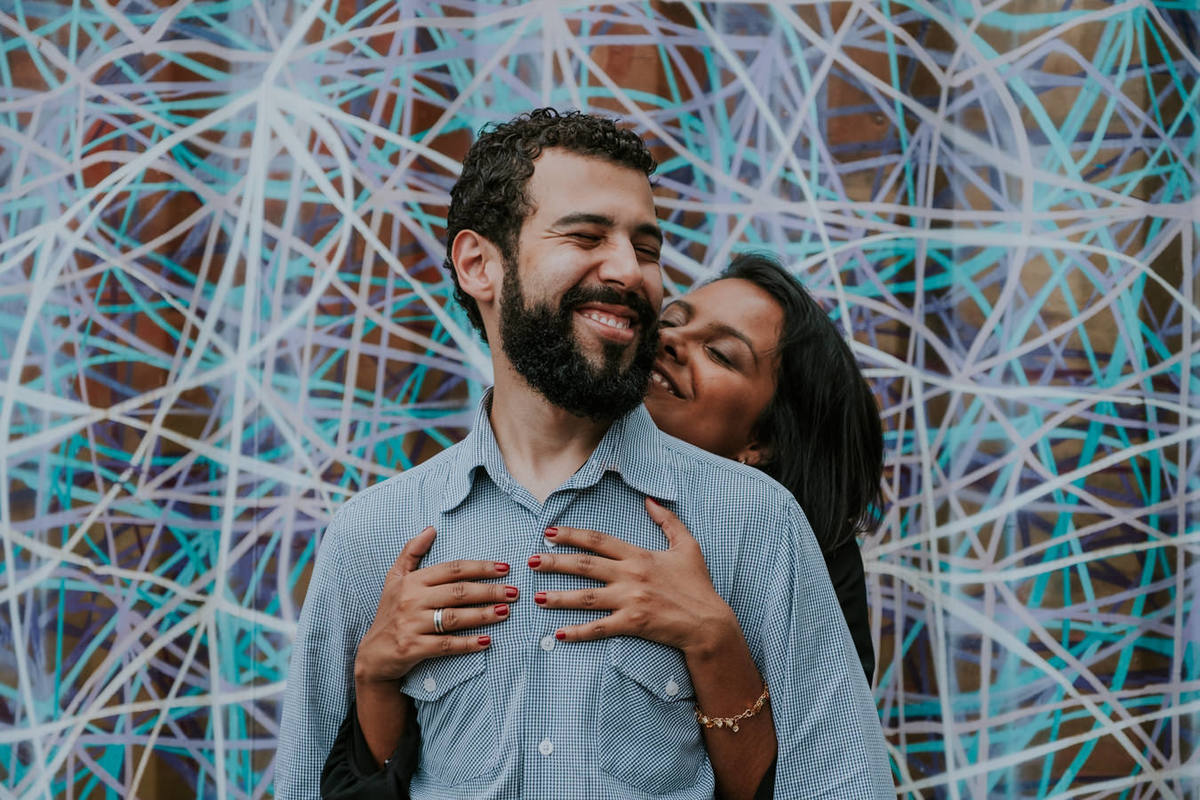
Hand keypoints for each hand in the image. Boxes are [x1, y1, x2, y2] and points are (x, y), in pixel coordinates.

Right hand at [354, 526, 516, 686]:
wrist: (373, 655)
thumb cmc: (389, 613)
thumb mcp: (395, 579)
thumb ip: (411, 551)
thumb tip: (431, 528)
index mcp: (412, 581)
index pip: (452, 570)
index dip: (479, 567)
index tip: (504, 568)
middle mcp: (412, 600)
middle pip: (458, 592)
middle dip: (489, 591)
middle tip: (513, 591)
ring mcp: (412, 624)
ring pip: (455, 617)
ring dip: (484, 615)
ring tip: (506, 611)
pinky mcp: (413, 648)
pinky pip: (446, 644)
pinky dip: (467, 643)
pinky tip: (486, 642)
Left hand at [528, 497, 737, 657]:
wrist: (709, 623)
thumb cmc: (698, 585)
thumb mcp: (687, 546)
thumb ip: (668, 521)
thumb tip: (649, 500)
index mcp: (639, 555)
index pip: (599, 541)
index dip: (572, 535)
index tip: (549, 532)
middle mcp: (631, 575)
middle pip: (585, 566)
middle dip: (555, 562)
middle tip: (531, 560)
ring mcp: (631, 600)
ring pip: (586, 597)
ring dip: (559, 596)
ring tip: (537, 596)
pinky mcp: (633, 623)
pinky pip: (600, 628)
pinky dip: (579, 632)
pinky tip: (559, 634)